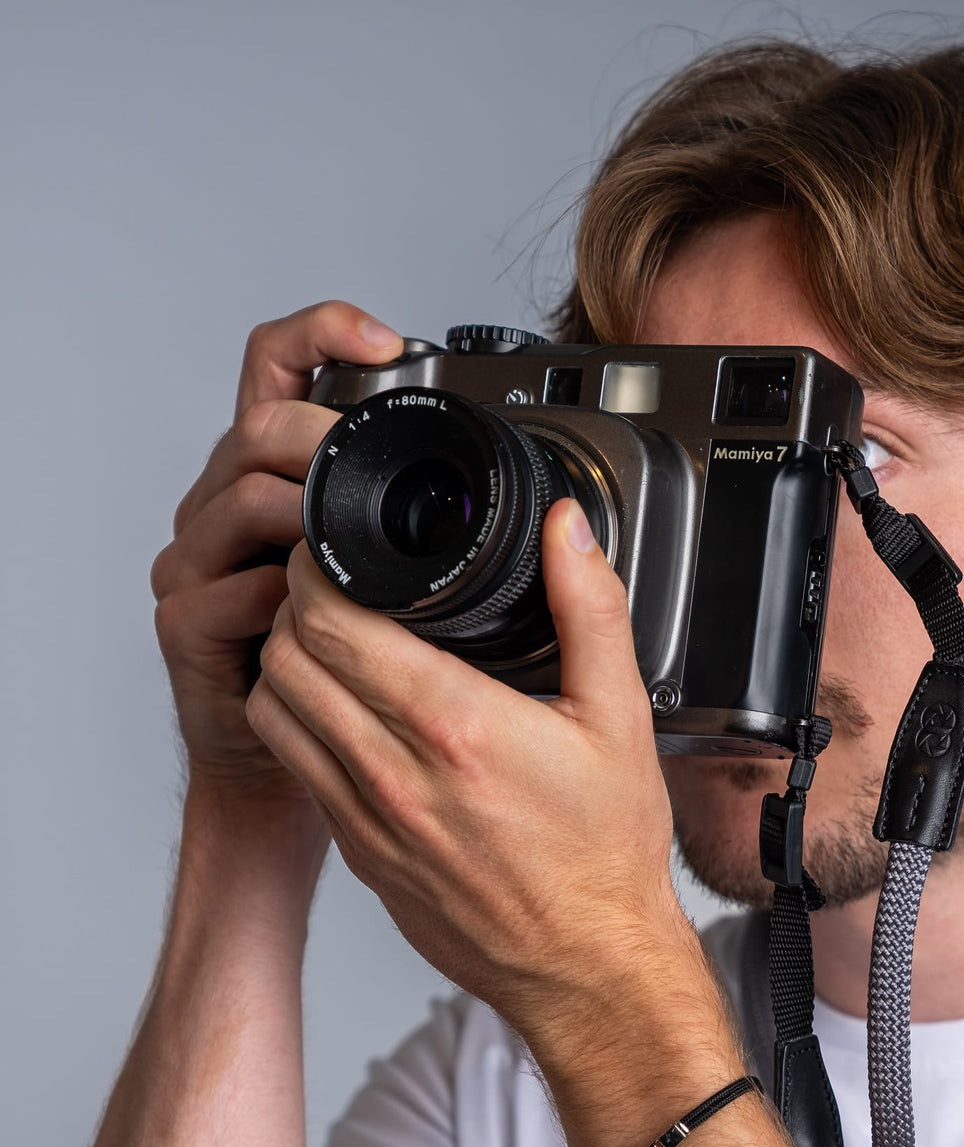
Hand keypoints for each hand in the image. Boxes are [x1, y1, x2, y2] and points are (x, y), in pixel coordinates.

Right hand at [150, 301, 402, 806]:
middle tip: (378, 460)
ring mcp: (201, 562)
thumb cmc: (361, 667)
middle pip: (256, 426)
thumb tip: (544, 503)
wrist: (300, 762)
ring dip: (301, 508)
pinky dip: (272, 596)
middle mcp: (232, 505)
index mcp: (286, 476)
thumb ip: (445, 527)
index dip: (321, 335)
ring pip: (235, 498)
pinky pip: (219, 593)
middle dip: (319, 434)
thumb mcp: (408, 581)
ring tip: (357, 531)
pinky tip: (315, 609)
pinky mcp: (187, 625)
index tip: (386, 339)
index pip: (280, 370)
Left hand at [245, 499, 689, 1044]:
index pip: (331, 624)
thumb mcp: (620, 717)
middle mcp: (396, 774)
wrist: (587, 965)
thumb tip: (564, 530)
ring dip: (287, 662)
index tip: (336, 550)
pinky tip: (345, 709)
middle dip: (296, 605)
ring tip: (331, 641)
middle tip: (332, 584)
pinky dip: (301, 721)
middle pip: (286, 658)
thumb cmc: (606, 853)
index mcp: (456, 727)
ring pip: (273, 712)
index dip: (316, 570)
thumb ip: (591, 610)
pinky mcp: (360, 854)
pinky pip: (296, 767)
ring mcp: (368, 821)